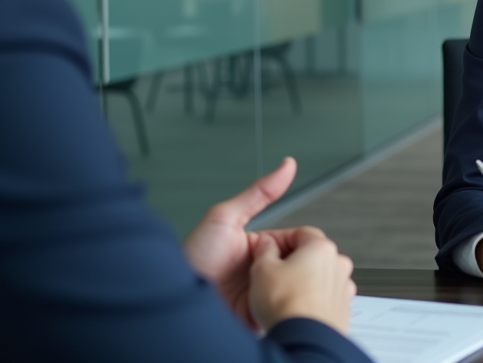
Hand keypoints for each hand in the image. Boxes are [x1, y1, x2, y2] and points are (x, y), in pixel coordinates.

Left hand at [183, 157, 296, 325]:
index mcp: (261, 247)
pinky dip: (291, 306)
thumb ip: (258, 193)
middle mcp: (264, 270)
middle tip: (297, 270)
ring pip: (298, 288)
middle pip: (303, 264)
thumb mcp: (225, 218)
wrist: (175, 301)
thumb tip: (287, 165)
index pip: (298, 240)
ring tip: (295, 287)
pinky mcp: (262, 317)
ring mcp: (264, 294)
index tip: (307, 249)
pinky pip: (286, 310)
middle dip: (305, 266)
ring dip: (300, 287)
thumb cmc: (192, 259)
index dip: (306, 243)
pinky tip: (289, 303)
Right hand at [249, 227, 356, 333]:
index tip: (267, 246)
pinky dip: (311, 300)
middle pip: (312, 254)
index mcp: (322, 248)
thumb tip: (265, 244)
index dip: (280, 238)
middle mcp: (338, 265)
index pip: (301, 232)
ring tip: (282, 294)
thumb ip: (264, 250)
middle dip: (292, 260)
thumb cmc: (286, 306)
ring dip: (303, 281)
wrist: (303, 339)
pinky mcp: (342, 310)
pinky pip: (324, 298)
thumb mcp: (262, 269)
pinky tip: (294, 308)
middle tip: (272, 271)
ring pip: (319, 277)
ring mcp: (343, 288)